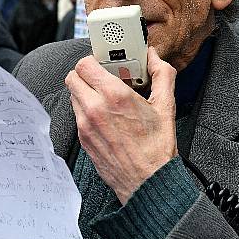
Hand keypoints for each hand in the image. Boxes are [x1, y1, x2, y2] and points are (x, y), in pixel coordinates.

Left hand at [65, 47, 177, 203]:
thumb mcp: (165, 106)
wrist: (147, 181)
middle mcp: (95, 108)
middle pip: (73, 77)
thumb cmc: (156, 148)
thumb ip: (162, 75)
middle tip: (102, 77)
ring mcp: (86, 125)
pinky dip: (86, 110)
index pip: (85, 64)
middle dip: (86, 74)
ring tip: (105, 97)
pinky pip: (77, 115)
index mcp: (114, 96)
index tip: (104, 63)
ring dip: (85, 92)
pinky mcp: (83, 139)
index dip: (93, 60)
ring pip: (73, 96)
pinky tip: (105, 116)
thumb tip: (155, 58)